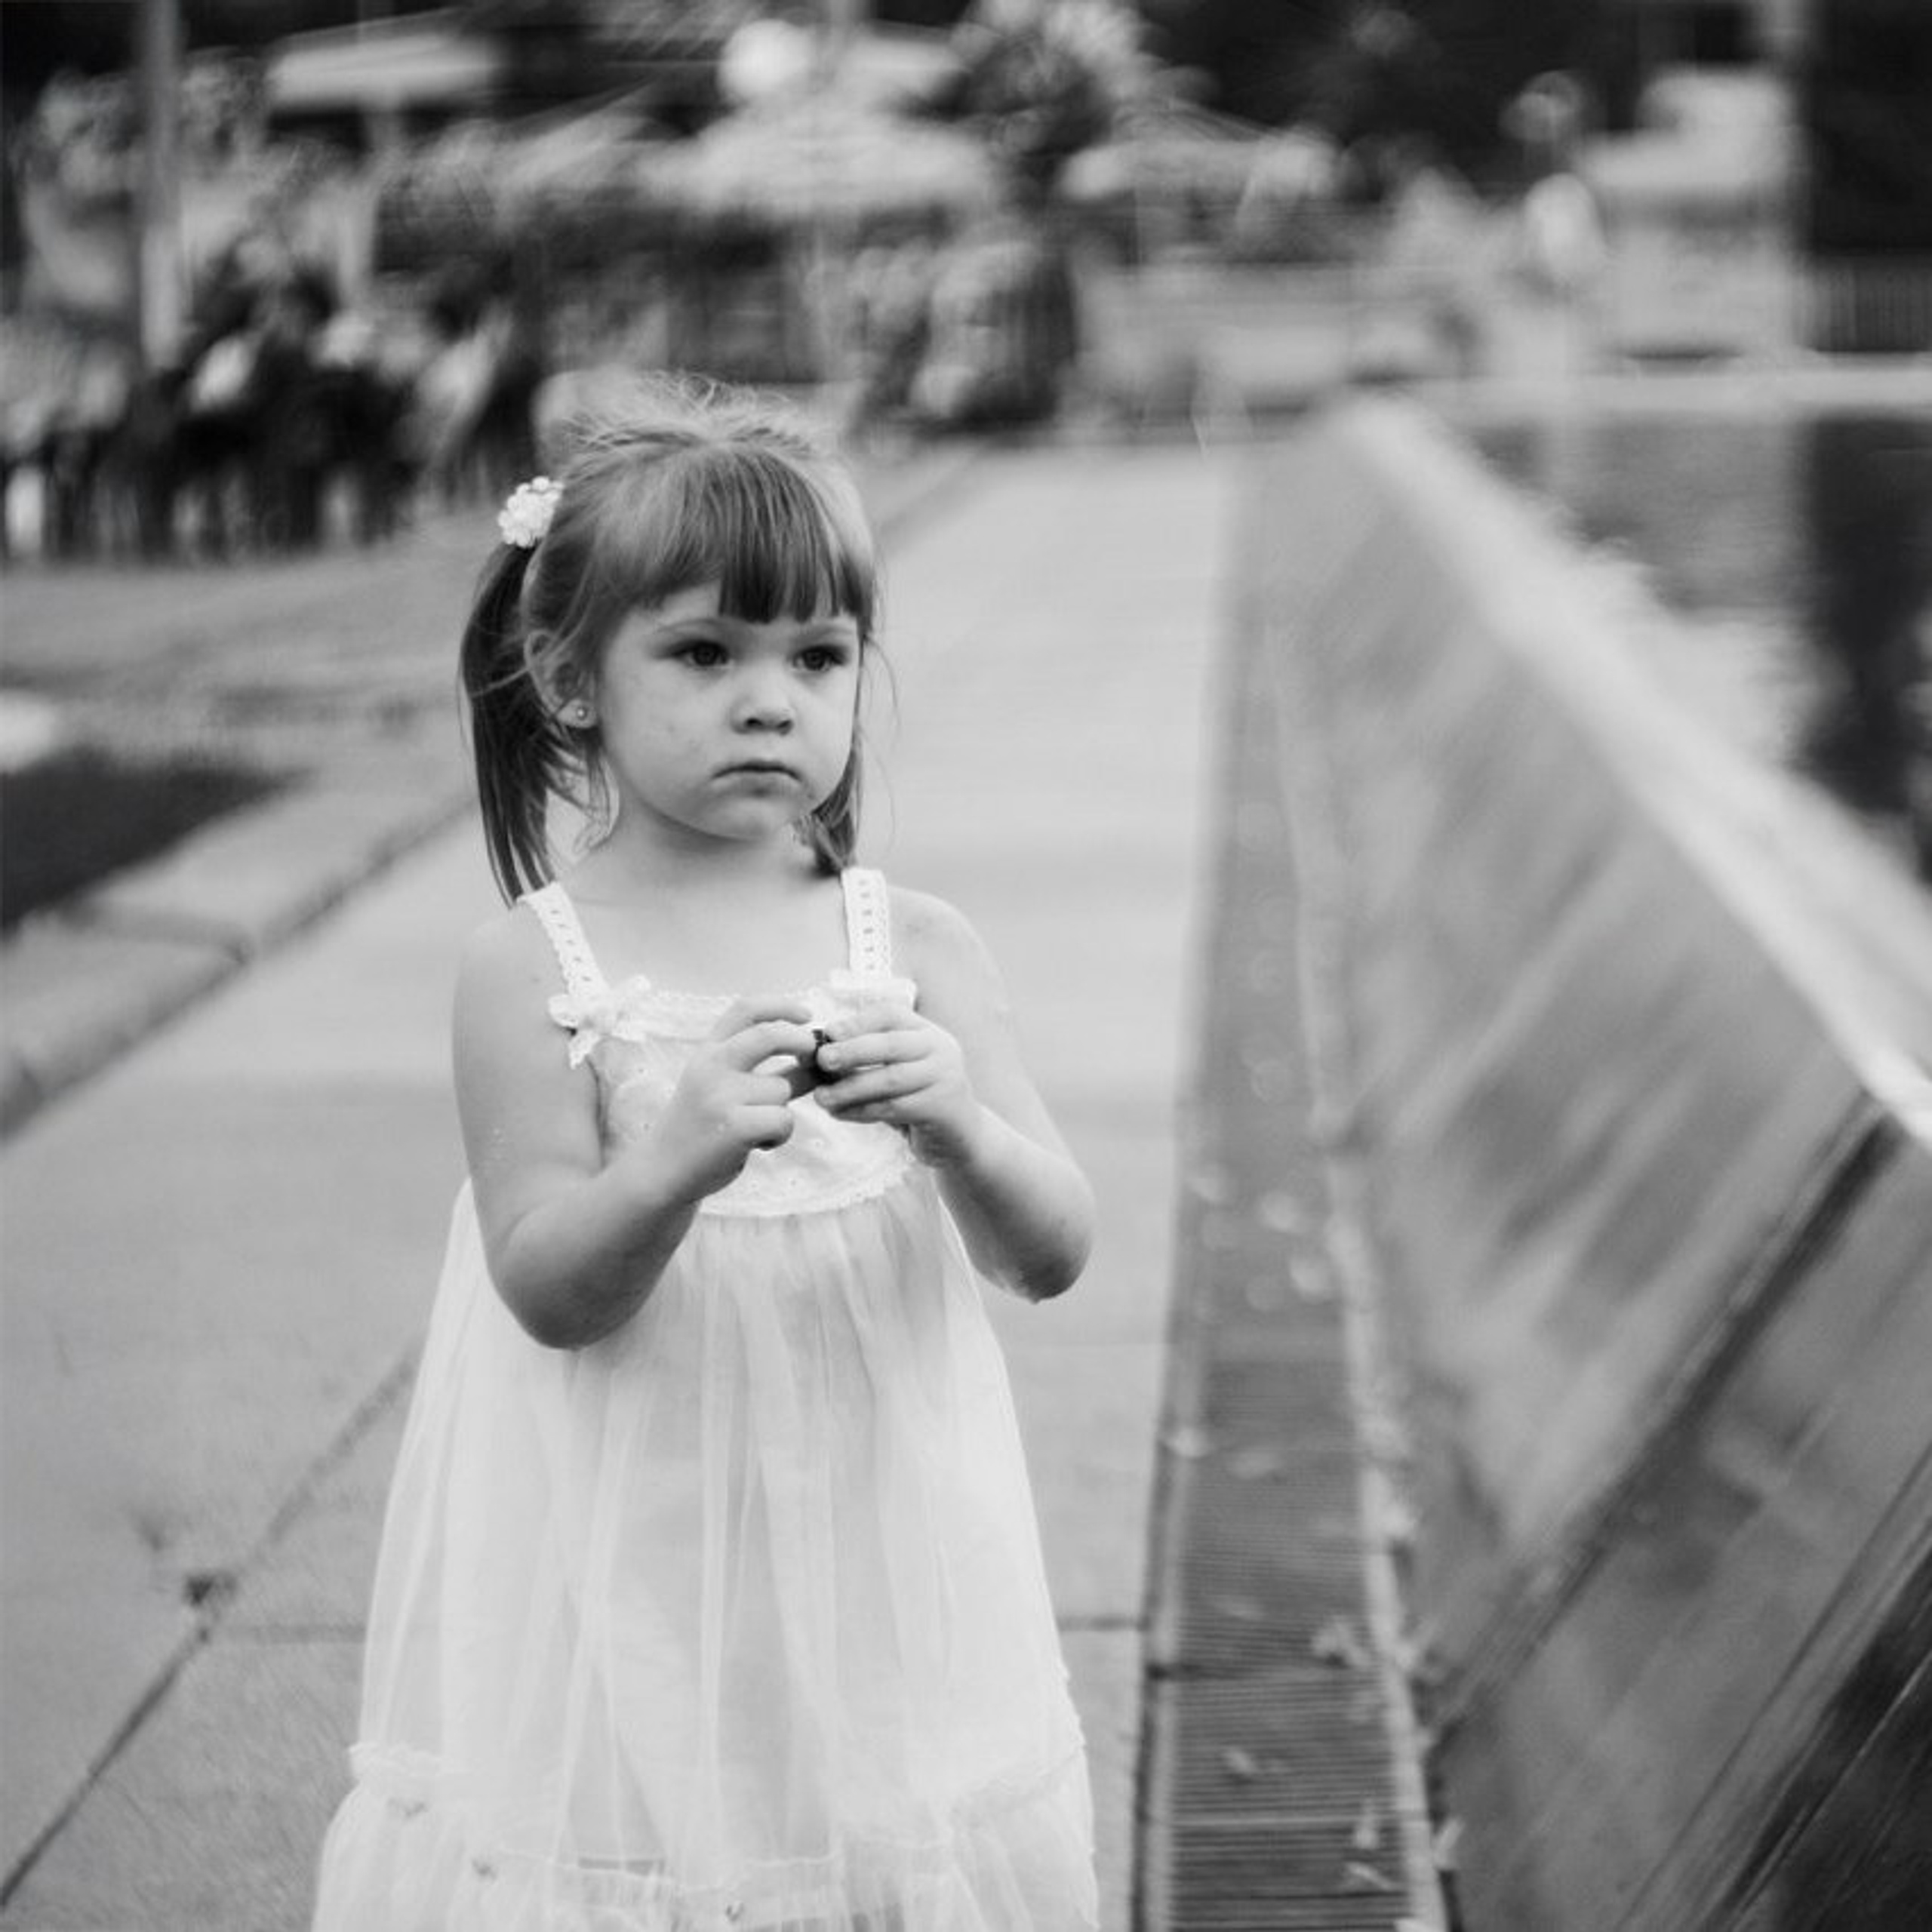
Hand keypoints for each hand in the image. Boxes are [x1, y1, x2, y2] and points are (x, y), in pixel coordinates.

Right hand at [652, 997, 820, 1202]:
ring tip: (757, 1128)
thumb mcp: (722, 1088)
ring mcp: (719, 1095)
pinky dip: (780, 1134)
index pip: (745, 1009)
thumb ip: (763, 1071)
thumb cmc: (704, 1128)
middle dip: (800, 1041)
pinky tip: (759, 1144)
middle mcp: (710, 1066)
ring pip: (781, 1088)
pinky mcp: (733, 1126)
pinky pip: (783, 1119)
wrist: (664, 1171)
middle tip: (813, 1053)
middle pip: (768, 1035)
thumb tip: (816, 1058)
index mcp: (707, 1052)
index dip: (781, 1006)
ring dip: (782, 1110)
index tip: (806, 1014)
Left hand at [814, 1000, 983, 1169]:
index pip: (891, 1015)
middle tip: (822, 1060)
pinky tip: (840, 1114)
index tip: (829, 1032)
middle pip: (891, 1044)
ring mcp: (945, 1078)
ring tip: (822, 1097)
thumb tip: (816, 1051)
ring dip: (850, 1088)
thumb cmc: (917, 1099)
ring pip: (891, 1079)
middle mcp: (940, 1049)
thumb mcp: (898, 1070)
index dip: (858, 1022)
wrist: (959, 1137)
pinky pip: (894, 1108)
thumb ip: (867, 1058)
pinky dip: (862, 1111)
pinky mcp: (941, 1108)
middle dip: (852, 1051)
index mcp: (927, 1032)